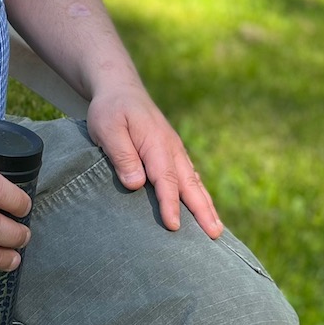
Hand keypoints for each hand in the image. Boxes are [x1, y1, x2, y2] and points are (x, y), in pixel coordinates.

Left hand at [86, 83, 222, 237]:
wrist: (121, 89)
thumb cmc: (111, 109)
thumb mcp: (107, 127)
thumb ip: (122, 154)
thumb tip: (136, 184)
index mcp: (156, 143)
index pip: (165, 179)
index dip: (170, 204)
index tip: (174, 226)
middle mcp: (171, 148)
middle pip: (189, 183)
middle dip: (202, 210)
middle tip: (215, 235)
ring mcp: (175, 150)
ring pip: (193, 181)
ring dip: (206, 205)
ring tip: (216, 230)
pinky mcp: (172, 153)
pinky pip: (189, 176)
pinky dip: (199, 194)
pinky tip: (203, 208)